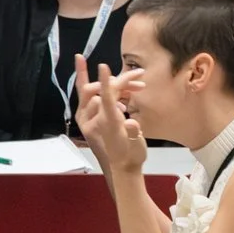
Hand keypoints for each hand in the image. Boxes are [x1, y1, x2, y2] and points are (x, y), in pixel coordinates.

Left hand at [73, 58, 148, 175]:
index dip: (105, 81)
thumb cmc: (131, 157)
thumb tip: (131, 122)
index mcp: (107, 123)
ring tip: (139, 86)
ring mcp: (93, 117)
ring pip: (100, 92)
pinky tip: (127, 97)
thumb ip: (133, 133)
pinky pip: (100, 96)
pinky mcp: (96, 116)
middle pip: (101, 90)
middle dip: (120, 81)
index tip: (103, 65)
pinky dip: (113, 91)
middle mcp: (96, 118)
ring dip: (118, 85)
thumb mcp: (136, 147)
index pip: (105, 98)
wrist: (122, 167)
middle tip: (141, 78)